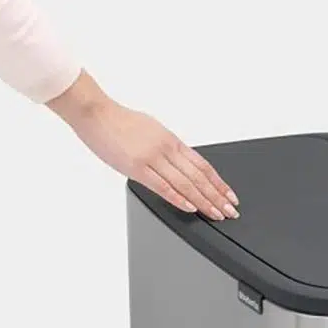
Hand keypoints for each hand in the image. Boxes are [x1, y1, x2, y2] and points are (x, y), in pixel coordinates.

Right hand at [46, 71, 238, 219]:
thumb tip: (182, 162)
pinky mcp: (136, 167)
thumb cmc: (120, 121)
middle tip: (231, 211)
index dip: (220, 183)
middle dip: (218, 197)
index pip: (204, 166)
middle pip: (199, 177)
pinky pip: (162, 186)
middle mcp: (167, 149)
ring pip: (185, 183)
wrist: (96, 112)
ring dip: (204, 201)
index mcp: (173, 141)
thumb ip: (169, 148)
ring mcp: (153, 158)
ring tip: (216, 214)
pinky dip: (179, 198)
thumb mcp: (154, 131)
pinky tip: (191, 207)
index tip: (230, 196)